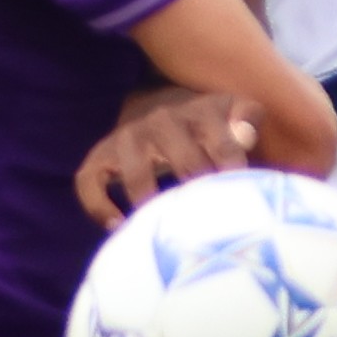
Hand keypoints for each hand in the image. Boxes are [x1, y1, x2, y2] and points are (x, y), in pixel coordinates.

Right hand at [76, 88, 274, 225]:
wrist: (158, 109)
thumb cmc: (206, 124)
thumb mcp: (232, 111)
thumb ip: (248, 119)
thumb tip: (245, 135)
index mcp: (200, 113)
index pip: (224, 146)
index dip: (235, 176)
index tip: (242, 199)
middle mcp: (161, 121)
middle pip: (183, 162)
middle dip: (200, 192)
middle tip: (212, 222)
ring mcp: (128, 138)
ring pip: (134, 172)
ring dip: (150, 201)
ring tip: (163, 227)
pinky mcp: (100, 157)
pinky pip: (89, 182)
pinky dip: (99, 206)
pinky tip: (118, 227)